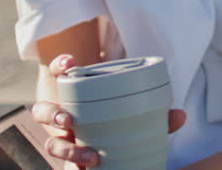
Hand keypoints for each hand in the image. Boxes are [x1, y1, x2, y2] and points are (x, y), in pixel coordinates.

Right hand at [32, 54, 186, 168]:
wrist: (108, 152)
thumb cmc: (118, 121)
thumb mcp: (133, 113)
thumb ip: (155, 114)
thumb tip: (180, 115)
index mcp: (75, 95)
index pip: (58, 74)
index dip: (58, 65)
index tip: (70, 63)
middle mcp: (62, 117)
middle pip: (42, 110)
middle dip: (51, 114)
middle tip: (68, 120)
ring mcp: (61, 141)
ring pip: (50, 143)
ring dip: (65, 149)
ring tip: (90, 156)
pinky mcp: (67, 162)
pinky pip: (64, 167)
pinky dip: (75, 169)